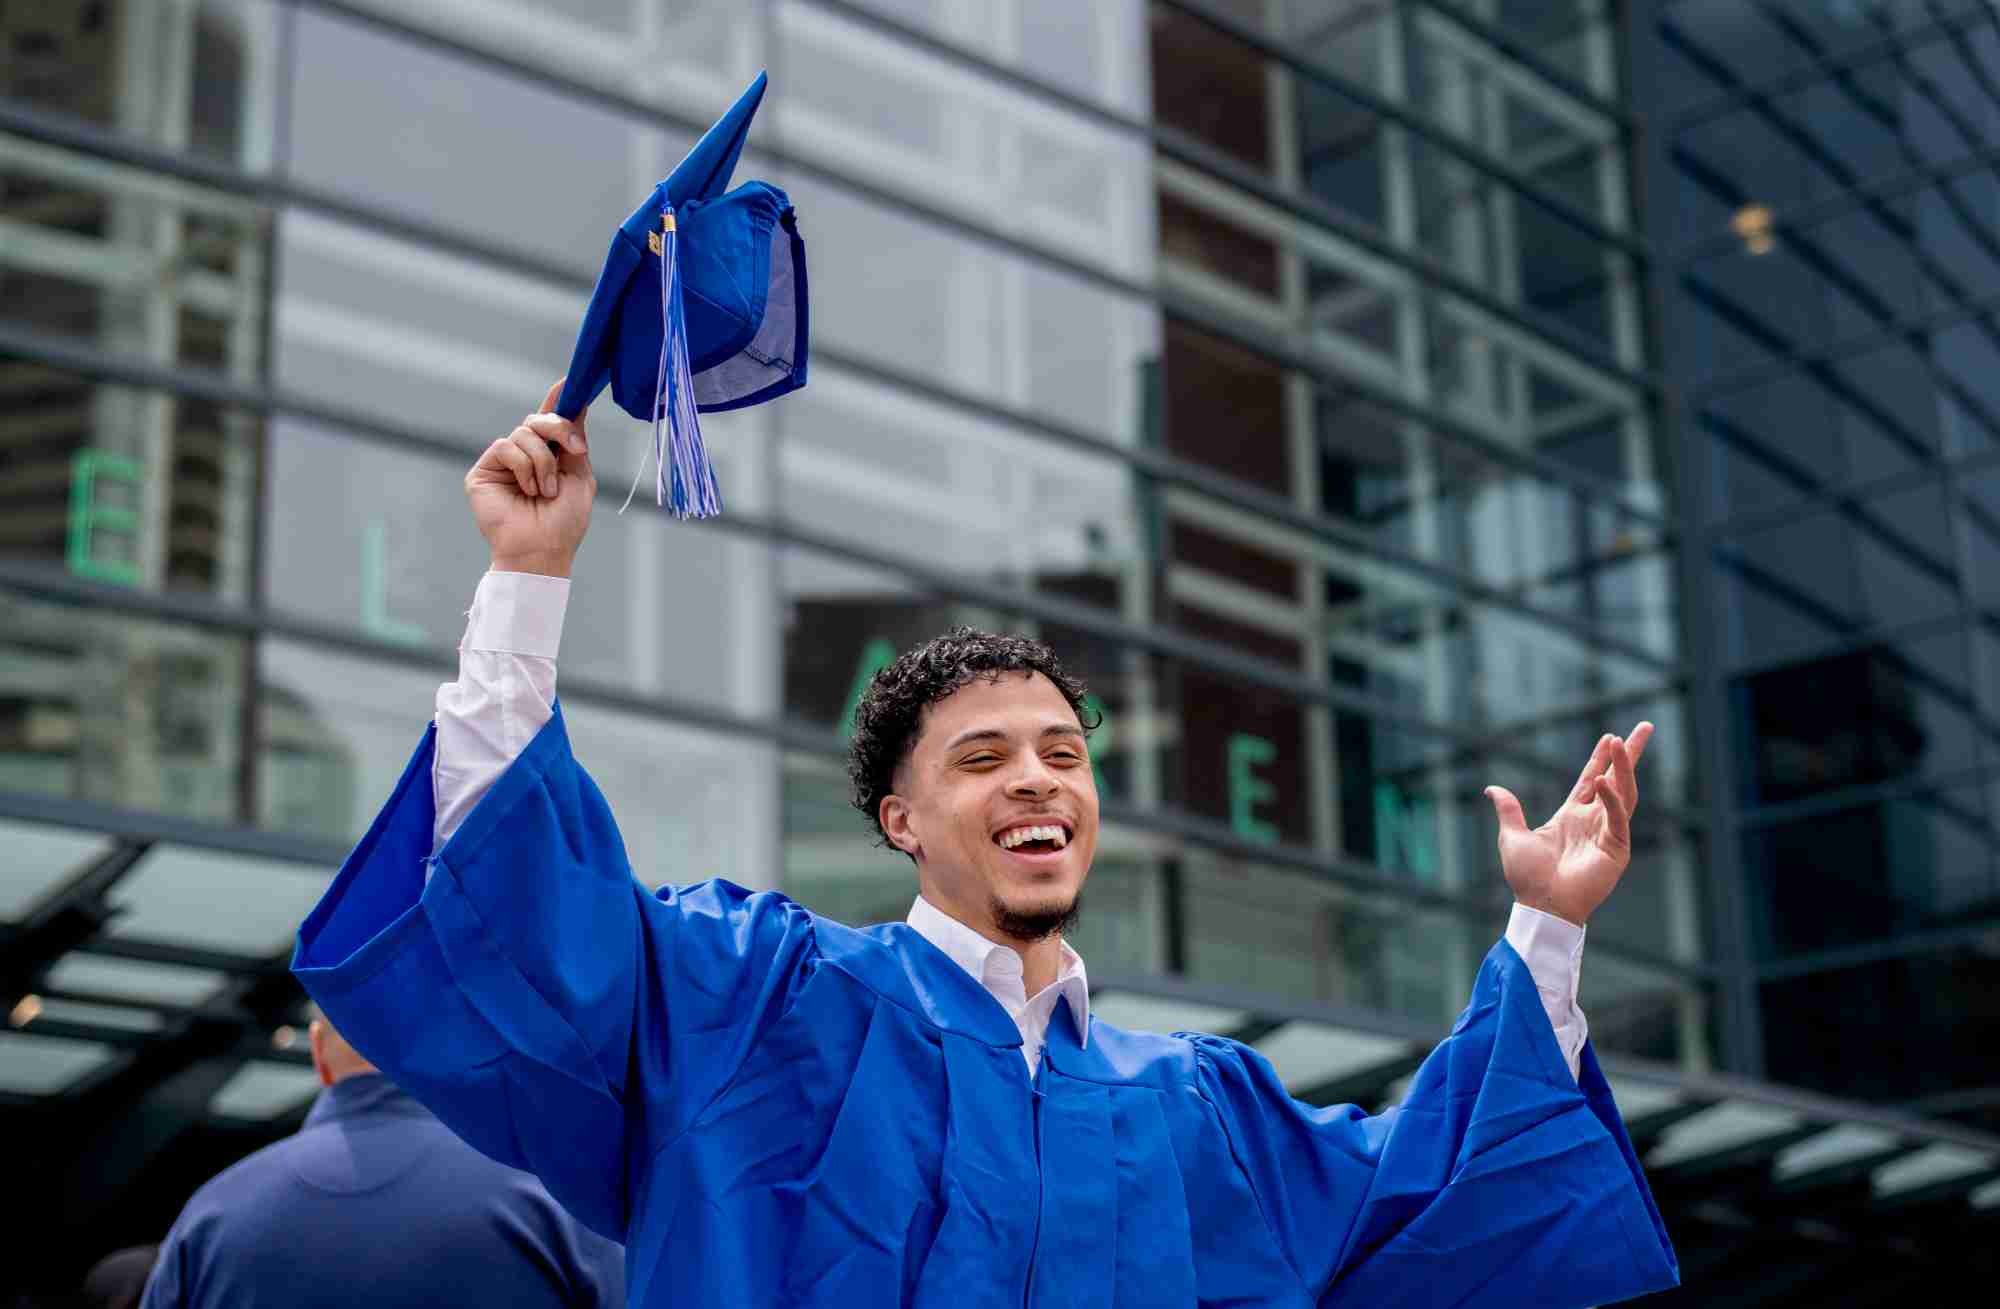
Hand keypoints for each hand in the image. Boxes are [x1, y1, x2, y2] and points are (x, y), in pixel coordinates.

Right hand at [466, 380, 595, 576]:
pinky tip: (528, 489)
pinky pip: (505, 446)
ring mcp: (503, 463)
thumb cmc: (564, 521)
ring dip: (543, 461)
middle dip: (559, 429)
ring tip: (546, 490)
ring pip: (523, 432)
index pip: (550, 422)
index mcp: (549, 457)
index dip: (558, 401)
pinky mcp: (483, 471)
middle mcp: (525, 456)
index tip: (569, 382)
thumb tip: (578, 405)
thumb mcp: (579, 477)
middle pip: (538, 420)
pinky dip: (523, 466)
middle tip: (574, 450)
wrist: (542, 549)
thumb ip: (574, 441)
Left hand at [1484, 723, 1652, 925]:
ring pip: (1624, 793)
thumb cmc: (1528, 878)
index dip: (1601, 758)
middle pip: (1617, 780)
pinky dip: (1611, 799)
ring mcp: (1608, 834)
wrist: (1540, 905)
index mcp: (1572, 816)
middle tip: (1645, 727)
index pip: (1591, 779)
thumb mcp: (1513, 836)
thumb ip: (1509, 810)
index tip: (1611, 736)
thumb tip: (1491, 788)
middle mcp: (1594, 821)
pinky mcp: (1617, 849)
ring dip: (1623, 768)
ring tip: (1620, 742)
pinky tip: (1601, 782)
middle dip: (1630, 754)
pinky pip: (1618, 818)